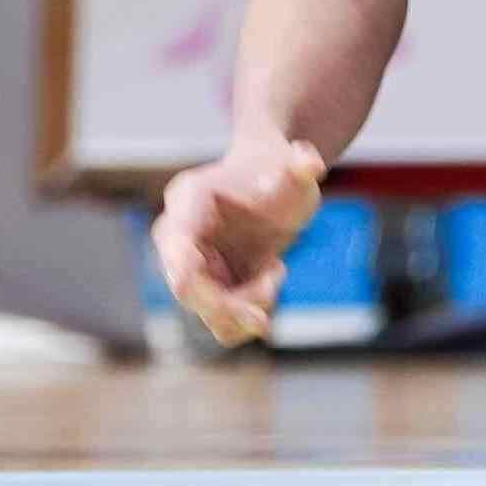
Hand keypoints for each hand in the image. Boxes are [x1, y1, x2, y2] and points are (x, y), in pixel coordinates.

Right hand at [152, 135, 327, 345]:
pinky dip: (252, 312)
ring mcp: (189, 266)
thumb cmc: (279, 171)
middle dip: (235, 304)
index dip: (189, 276)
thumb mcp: (295, 170)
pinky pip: (223, 322)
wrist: (274, 185)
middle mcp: (177, 237)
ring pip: (210, 314)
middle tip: (275, 286)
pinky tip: (269, 274)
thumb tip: (311, 162)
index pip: (175, 246)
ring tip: (275, 271)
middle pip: (188, 290)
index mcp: (188, 201)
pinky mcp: (207, 288)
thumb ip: (302, 165)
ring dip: (250, 307)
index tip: (224, 295)